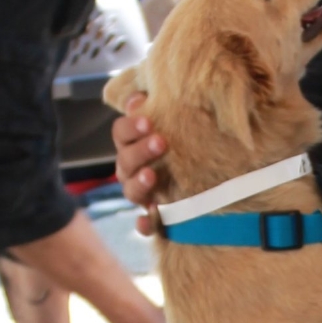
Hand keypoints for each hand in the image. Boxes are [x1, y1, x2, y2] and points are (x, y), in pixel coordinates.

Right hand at [113, 91, 167, 237]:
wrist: (201, 175)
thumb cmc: (180, 141)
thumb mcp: (171, 121)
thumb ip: (157, 107)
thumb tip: (138, 98)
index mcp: (131, 145)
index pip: (120, 133)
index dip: (130, 127)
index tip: (148, 121)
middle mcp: (131, 169)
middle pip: (125, 161)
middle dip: (141, 151)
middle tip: (161, 142)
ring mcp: (141, 193)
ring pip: (131, 191)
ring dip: (139, 182)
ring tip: (153, 175)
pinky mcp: (155, 216)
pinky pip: (145, 224)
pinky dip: (145, 224)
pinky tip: (149, 220)